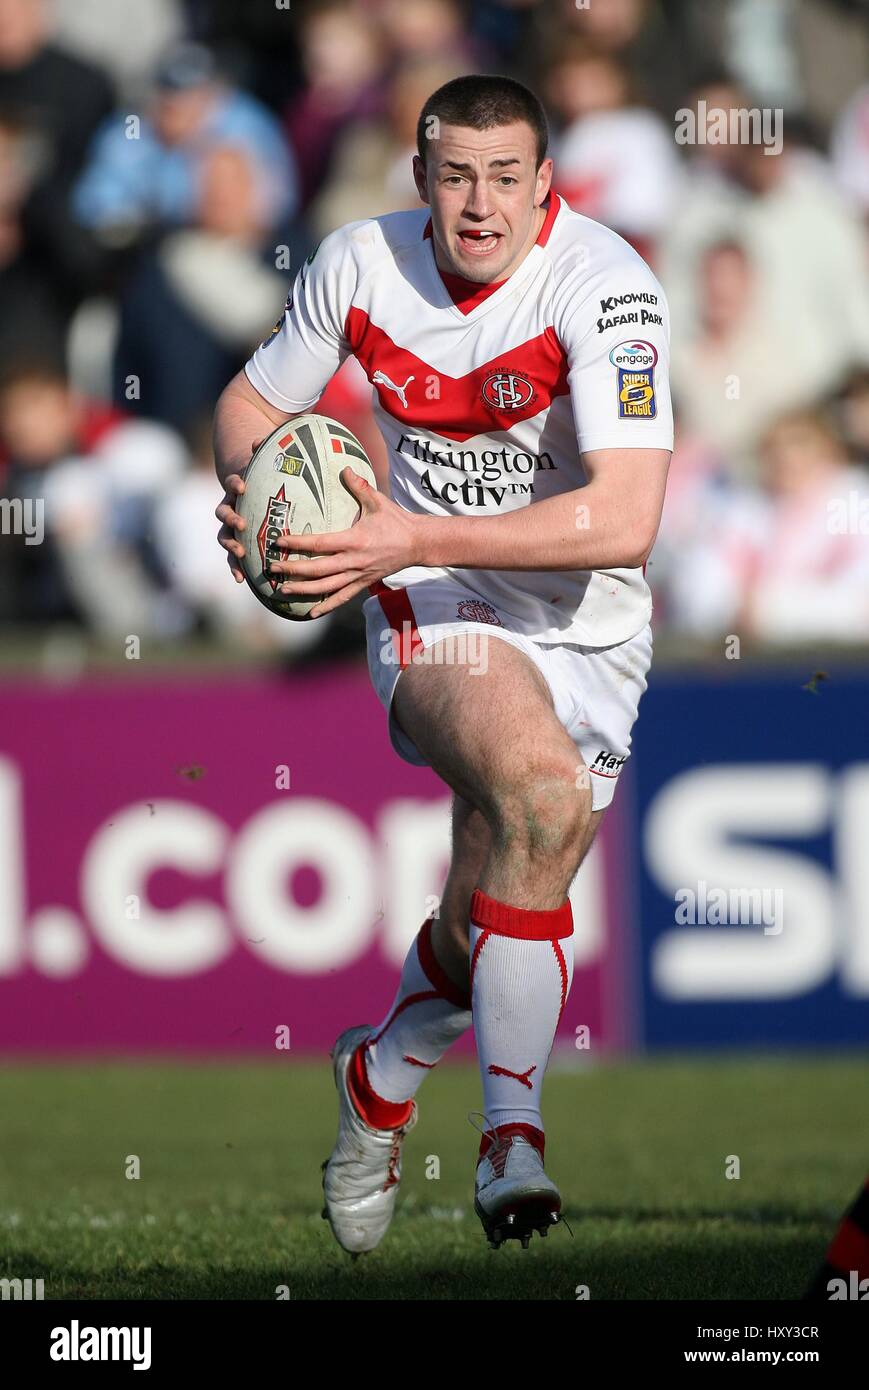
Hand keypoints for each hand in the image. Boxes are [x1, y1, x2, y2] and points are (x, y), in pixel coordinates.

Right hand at [215, 439, 261, 581]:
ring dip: (231, 546)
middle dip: (231, 519)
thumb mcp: (266, 464)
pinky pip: (232, 556)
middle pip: (223, 512)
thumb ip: (264, 452)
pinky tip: (241, 580)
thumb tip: (260, 438)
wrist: (251, 490)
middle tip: (241, 524)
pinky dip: (234, 567)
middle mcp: (229, 506)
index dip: (235, 483)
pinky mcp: (236, 542)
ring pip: (224, 536)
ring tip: (240, 555)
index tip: (242, 486)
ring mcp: (230, 526)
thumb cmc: (265, 477)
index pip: (231, 482)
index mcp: (236, 486)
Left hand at [269, 467, 423, 617]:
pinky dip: (327, 606)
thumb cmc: (396, 521)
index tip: (279, 542)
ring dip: (304, 590)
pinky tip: (311, 614)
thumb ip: (359, 486)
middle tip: (272, 569)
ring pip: (327, 587)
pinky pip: (342, 598)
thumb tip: (344, 467)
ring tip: (283, 590)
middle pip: (318, 569)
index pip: (320, 543)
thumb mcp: (378, 501)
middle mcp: (354, 561)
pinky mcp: (364, 583)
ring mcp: (359, 575)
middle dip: (293, 570)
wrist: (418, 544)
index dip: (298, 543)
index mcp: (354, 540)